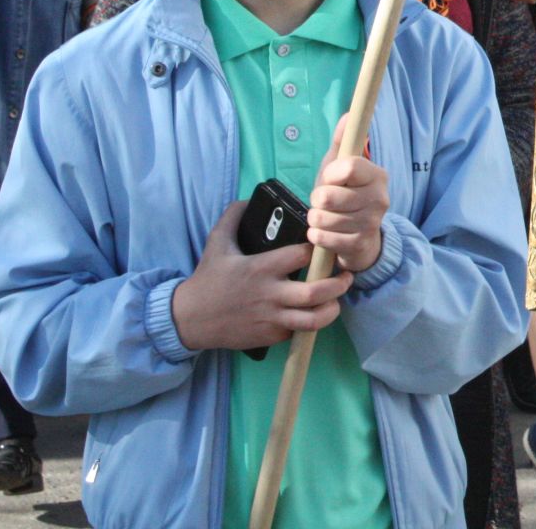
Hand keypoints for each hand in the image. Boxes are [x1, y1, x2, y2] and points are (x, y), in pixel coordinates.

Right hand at [171, 201, 353, 351]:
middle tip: (346, 275)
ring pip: (313, 319)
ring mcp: (271, 318)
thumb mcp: (216, 243)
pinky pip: (299, 331)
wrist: (189, 319)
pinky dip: (311, 323)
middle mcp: (270, 294)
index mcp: (261, 267)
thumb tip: (248, 198)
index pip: (302, 255)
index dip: (318, 249)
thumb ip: (232, 217)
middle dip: (338, 284)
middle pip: (316, 292)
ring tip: (336, 299)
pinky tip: (314, 313)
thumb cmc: (208, 279)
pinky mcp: (270, 336)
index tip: (324, 245)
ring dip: (332, 309)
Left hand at [308, 115, 388, 273]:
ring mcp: (370, 223)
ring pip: (322, 217)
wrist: (361, 239)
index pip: (349, 167)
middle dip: (318, 199)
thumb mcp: (341, 168)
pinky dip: (317, 235)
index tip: (331, 178)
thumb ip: (343, 142)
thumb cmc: (346, 196)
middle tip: (326, 202)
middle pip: (329, 195)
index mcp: (377, 175)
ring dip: (316, 218)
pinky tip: (326, 233)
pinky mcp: (359, 245)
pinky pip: (322, 237)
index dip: (330, 174)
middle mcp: (379, 198)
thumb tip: (348, 114)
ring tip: (325, 217)